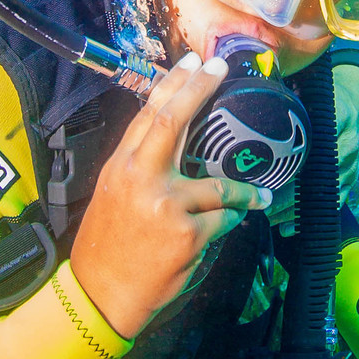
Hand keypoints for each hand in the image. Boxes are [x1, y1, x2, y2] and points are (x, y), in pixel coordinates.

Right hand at [69, 54, 270, 338]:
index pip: (148, 116)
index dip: (173, 85)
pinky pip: (223, 220)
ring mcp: (164, 206)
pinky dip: (231, 224)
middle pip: (173, 122)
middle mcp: (140, 179)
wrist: (99, 296)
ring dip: (243, 193)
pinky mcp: (186, 234)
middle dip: (199, 88)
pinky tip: (230, 230)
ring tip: (259, 197)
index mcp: (120, 168)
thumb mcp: (115, 196)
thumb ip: (143, 168)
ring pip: (218, 186)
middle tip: (221, 66)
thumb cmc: (109, 247)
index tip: (193, 62)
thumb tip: (179, 141)